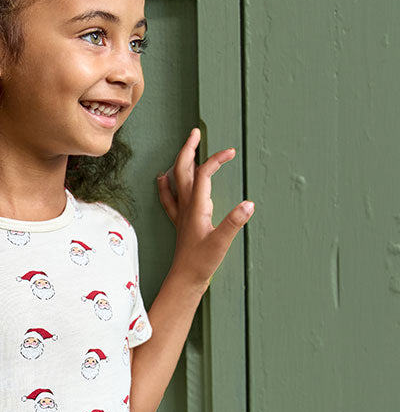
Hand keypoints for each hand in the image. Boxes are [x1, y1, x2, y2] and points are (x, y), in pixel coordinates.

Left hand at [156, 127, 253, 287]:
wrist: (185, 279)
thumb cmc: (201, 263)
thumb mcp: (221, 243)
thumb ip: (234, 223)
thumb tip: (249, 204)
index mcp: (197, 208)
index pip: (203, 174)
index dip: (215, 160)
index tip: (231, 152)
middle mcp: (186, 207)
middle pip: (183, 170)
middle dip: (189, 149)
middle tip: (196, 132)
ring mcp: (181, 213)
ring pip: (176, 181)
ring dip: (180, 162)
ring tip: (185, 148)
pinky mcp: (181, 222)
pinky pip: (169, 198)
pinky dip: (166, 185)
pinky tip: (162, 179)